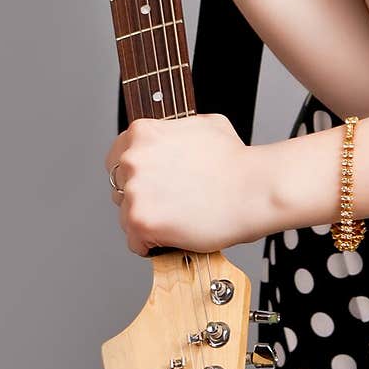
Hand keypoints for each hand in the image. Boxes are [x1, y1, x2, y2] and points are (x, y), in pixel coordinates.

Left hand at [105, 114, 272, 255]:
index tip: (149, 183)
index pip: (117, 157)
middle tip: (169, 202)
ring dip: (147, 221)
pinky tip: (175, 234)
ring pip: (126, 216)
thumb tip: (169, 139)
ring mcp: (134, 191)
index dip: (135, 173)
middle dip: (141, 197)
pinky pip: (135, 242)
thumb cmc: (235, 159)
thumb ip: (174, 130)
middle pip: (119, 188)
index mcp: (142, 133)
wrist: (252, 188)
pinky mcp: (140, 221)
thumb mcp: (203, 123)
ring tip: (178, 218)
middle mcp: (132, 159)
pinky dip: (152, 245)